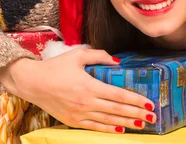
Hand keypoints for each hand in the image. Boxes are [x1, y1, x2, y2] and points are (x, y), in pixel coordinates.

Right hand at [0, 48, 155, 133]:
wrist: (32, 83)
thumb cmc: (55, 67)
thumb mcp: (77, 55)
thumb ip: (99, 55)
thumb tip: (118, 61)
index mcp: (89, 85)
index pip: (119, 95)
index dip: (136, 101)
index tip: (149, 103)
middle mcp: (86, 102)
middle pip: (117, 110)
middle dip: (137, 114)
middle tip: (153, 117)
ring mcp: (79, 114)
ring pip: (108, 121)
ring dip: (127, 123)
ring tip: (143, 125)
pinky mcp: (72, 121)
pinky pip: (95, 127)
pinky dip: (109, 129)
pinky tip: (121, 129)